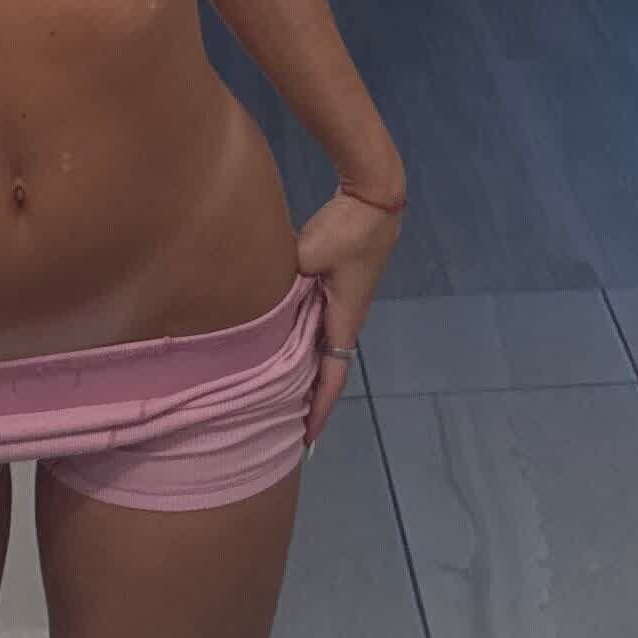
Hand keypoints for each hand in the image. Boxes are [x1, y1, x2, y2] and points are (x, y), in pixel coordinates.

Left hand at [295, 185, 402, 443]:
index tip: (307, 437)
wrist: (372, 199)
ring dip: (307, 372)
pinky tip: (287, 347)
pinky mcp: (337, 286)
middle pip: (327, 368)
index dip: (320, 408)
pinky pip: (319, 326)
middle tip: (288, 427)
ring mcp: (344, 302)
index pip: (333, 375)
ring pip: (322, 348)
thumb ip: (284, 283)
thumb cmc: (345, 230)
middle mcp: (347, 318)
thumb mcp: (309, 257)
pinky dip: (305, 345)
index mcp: (344, 320)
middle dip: (311, 399)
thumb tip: (265, 298)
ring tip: (285, 396)